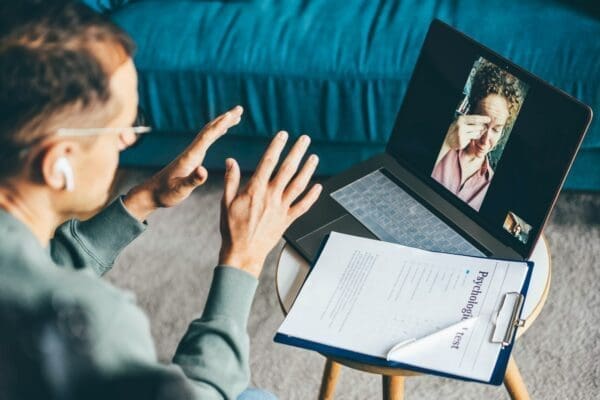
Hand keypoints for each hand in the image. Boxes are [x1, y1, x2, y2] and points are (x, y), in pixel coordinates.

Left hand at [123, 105, 243, 220]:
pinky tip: (224, 130)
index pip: (207, 136)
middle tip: (239, 109)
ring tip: (236, 116)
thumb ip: (192, 180)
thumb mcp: (180, 190)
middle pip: (210, 130)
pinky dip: (217, 132)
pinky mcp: (192, 157)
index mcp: (190, 156)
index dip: (220, 125)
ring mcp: (192, 153)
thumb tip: (204, 171)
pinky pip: (207, 140)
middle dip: (225, 119)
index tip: (232, 115)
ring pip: (209, 133)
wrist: (152, 193)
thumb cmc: (165, 193)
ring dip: (223, 123)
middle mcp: (192, 151)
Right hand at [219, 132, 321, 277]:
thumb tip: (230, 161)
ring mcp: (281, 208)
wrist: (243, 253)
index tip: (283, 135)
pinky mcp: (287, 220)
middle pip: (287, 169)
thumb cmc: (232, 229)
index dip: (277, 146)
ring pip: (298, 185)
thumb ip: (231, 180)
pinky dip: (312, 197)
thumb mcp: (226, 202)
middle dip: (297, 152)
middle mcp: (271, 197)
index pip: (268, 162)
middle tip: (305, 139)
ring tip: (314, 157)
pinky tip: (318, 187)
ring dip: (308, 170)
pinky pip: (303, 206)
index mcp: (255, 190)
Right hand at [444, 114, 490, 149]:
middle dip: (480, 128)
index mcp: (460, 120)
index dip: (483, 119)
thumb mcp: (460, 122)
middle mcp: (461, 127)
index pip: (475, 118)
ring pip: (476, 134)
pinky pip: (471, 140)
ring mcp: (461, 135)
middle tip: (479, 128)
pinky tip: (464, 138)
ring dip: (475, 134)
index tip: (489, 119)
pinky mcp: (462, 142)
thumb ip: (470, 121)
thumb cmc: (455, 129)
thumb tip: (483, 123)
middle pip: (478, 127)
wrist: (446, 139)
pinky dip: (470, 139)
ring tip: (468, 133)